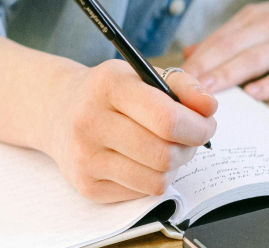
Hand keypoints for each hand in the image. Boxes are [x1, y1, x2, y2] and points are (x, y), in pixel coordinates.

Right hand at [39, 60, 216, 202]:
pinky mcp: (87, 186)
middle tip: (189, 139)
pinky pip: (143, 193)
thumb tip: (209, 108)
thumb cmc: (112, 94)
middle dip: (189, 149)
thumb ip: (184, 87)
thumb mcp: (144, 76)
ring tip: (167, 149)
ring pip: (157, 180)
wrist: (59, 112)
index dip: (197, 127)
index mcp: (108, 86)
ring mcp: (85, 157)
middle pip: (164, 154)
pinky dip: (154, 179)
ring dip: (174, 167)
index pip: (166, 119)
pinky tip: (144, 161)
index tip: (206, 125)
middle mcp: (90, 121)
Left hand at [181, 0, 268, 99]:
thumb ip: (225, 39)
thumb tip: (189, 54)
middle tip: (180, 89)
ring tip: (206, 92)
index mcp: (251, 19)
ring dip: (228, 76)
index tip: (171, 80)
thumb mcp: (260, 21)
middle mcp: (268, 27)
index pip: (216, 41)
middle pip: (229, 49)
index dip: (193, 61)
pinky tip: (253, 95)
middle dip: (203, 69)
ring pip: (253, 60)